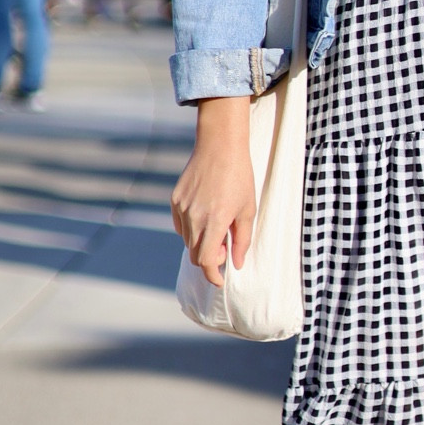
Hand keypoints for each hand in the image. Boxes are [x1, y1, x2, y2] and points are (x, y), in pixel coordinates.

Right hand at [171, 97, 255, 286]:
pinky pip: (180, 226)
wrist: (220, 146)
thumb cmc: (239, 177)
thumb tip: (237, 263)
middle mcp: (194, 217)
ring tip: (217, 226)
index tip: (220, 279)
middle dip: (210, 259)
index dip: (213, 275)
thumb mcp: (248, 210)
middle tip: (224, 246)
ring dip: (201, 243)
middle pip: (195, 255)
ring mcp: (182, 208)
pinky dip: (191, 230)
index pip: (206, 262)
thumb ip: (242, 240)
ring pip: (187, 241)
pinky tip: (205, 216)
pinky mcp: (175, 200)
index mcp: (214, 221)